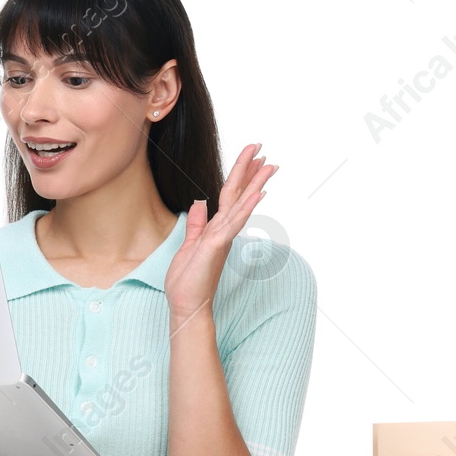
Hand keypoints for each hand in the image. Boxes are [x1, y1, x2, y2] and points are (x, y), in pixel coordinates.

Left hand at [163, 142, 276, 326]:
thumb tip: (200, 203)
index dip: (240, 175)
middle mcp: (223, 230)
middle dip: (250, 171)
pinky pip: (234, 223)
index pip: (229, 196)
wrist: (186, 305)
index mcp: (216, 229)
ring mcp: (223, 237)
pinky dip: (246, 208)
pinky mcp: (217, 245)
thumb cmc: (187, 281)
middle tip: (262, 149)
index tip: (252, 158)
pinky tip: (257, 194)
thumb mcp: (189, 245)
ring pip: (241, 204)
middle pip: (238, 194)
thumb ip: (196, 223)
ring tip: (269, 165)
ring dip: (255, 184)